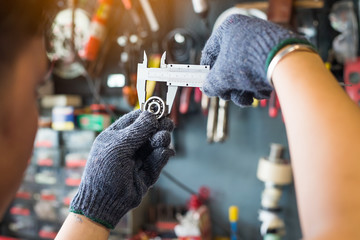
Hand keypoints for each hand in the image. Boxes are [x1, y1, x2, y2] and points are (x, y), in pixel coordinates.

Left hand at [70, 110, 174, 228]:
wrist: (105, 202)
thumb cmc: (104, 170)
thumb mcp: (118, 146)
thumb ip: (137, 130)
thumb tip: (151, 115)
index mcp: (116, 136)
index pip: (135, 119)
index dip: (148, 114)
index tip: (161, 109)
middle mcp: (128, 146)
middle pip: (149, 131)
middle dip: (159, 126)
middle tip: (167, 124)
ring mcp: (139, 159)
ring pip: (156, 144)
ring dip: (161, 140)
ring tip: (162, 139)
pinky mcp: (148, 172)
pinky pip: (159, 159)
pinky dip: (163, 155)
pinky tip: (164, 152)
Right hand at [201, 14, 308, 105]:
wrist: (284, 63)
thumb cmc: (248, 63)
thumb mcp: (221, 76)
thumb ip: (210, 84)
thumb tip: (208, 88)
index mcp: (229, 28)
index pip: (210, 51)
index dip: (206, 71)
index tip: (207, 83)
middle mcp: (246, 32)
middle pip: (229, 65)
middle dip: (229, 86)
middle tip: (228, 96)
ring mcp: (262, 42)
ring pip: (245, 72)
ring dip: (243, 90)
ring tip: (247, 100)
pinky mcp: (276, 54)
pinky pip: (260, 72)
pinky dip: (258, 85)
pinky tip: (261, 93)